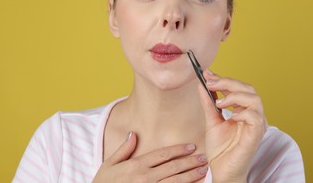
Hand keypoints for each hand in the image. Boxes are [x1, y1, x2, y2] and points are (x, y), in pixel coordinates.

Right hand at [92, 132, 207, 182]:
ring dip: (191, 176)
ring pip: (175, 182)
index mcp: (136, 165)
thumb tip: (133, 134)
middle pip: (172, 167)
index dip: (178, 150)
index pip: (162, 154)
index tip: (191, 147)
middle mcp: (145, 177)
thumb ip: (123, 150)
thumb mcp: (109, 165)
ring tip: (203, 171)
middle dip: (190, 162)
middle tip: (204, 157)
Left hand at [198, 70, 267, 182]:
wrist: (222, 170)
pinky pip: (255, 116)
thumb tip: (202, 84)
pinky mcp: (256, 134)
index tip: (207, 73)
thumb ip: (208, 103)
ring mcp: (257, 124)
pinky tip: (230, 116)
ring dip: (234, 95)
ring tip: (220, 102)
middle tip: (210, 83)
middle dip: (228, 82)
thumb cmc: (221, 149)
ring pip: (254, 98)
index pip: (238, 88)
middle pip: (248, 88)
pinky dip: (242, 112)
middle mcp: (253, 115)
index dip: (223, 78)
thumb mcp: (211, 120)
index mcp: (244, 110)